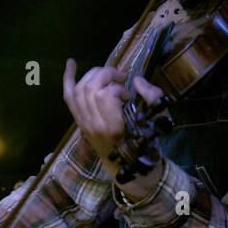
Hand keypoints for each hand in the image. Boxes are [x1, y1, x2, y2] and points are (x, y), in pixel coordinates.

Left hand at [62, 58, 164, 180]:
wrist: (128, 164)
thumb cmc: (146, 141)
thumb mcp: (158, 121)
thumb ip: (152, 97)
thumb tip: (136, 80)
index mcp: (113, 127)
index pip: (105, 96)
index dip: (117, 88)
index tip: (129, 95)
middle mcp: (93, 124)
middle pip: (90, 88)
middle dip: (106, 75)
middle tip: (121, 79)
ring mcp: (83, 122)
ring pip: (79, 88)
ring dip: (94, 75)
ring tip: (109, 76)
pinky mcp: (78, 120)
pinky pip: (68, 95)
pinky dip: (68, 77)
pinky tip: (70, 62)